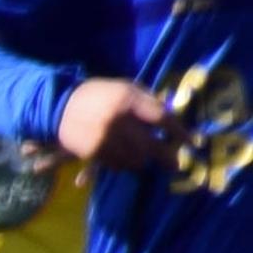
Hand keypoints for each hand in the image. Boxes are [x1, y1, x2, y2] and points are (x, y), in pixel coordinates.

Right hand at [58, 79, 175, 168]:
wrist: (59, 105)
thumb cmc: (98, 94)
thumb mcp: (124, 87)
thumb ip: (147, 101)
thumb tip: (170, 118)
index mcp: (128, 100)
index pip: (162, 119)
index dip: (179, 132)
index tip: (192, 143)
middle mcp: (118, 121)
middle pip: (152, 145)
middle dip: (167, 157)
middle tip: (176, 165)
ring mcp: (105, 139)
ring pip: (135, 160)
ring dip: (142, 160)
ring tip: (143, 158)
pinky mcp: (93, 152)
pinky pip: (117, 165)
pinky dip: (124, 164)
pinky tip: (123, 158)